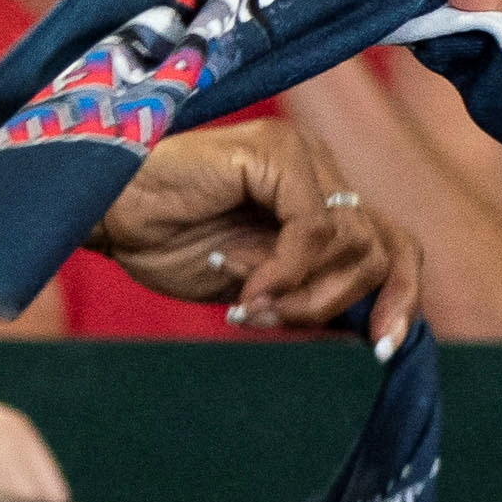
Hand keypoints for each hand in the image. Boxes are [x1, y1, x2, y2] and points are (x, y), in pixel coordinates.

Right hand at [89, 115, 420, 343]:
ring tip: (253, 306)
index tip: (384, 348)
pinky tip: (246, 289)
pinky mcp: (276, 152)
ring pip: (354, 243)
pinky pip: (313, 230)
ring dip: (308, 292)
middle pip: (384, 247)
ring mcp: (300, 153)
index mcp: (317, 194)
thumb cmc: (164, 243)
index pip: (392, 244)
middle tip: (280, 322)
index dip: (400, 298)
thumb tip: (372, 326)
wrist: (102, 213)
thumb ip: (311, 292)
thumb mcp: (258, 284)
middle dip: (341, 303)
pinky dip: (286, 271)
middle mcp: (317, 166)